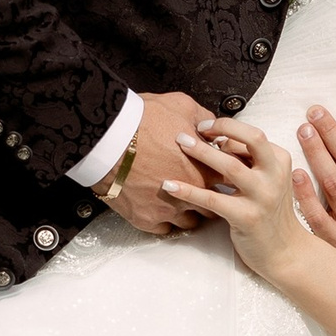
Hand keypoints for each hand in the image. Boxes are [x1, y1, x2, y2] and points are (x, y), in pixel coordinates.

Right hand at [108, 91, 221, 233]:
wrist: (108, 138)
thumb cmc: (142, 121)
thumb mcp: (181, 106)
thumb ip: (203, 119)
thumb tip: (210, 126)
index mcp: (203, 170)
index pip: (228, 181)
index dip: (224, 174)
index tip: (218, 170)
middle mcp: (190, 194)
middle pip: (212, 205)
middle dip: (208, 195)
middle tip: (199, 184)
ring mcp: (168, 210)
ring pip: (190, 221)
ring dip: (188, 210)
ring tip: (181, 198)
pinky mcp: (145, 219)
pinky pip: (164, 229)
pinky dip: (164, 219)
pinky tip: (162, 207)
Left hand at [161, 118, 309, 280]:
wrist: (283, 251)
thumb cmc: (268, 211)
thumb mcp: (266, 180)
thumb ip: (248, 161)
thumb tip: (215, 139)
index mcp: (280, 161)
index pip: (252, 136)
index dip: (227, 127)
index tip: (205, 126)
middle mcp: (275, 176)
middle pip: (252, 140)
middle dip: (222, 128)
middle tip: (193, 128)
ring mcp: (263, 196)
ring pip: (230, 166)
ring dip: (202, 152)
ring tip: (180, 144)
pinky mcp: (246, 217)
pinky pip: (213, 199)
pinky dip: (189, 190)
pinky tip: (169, 185)